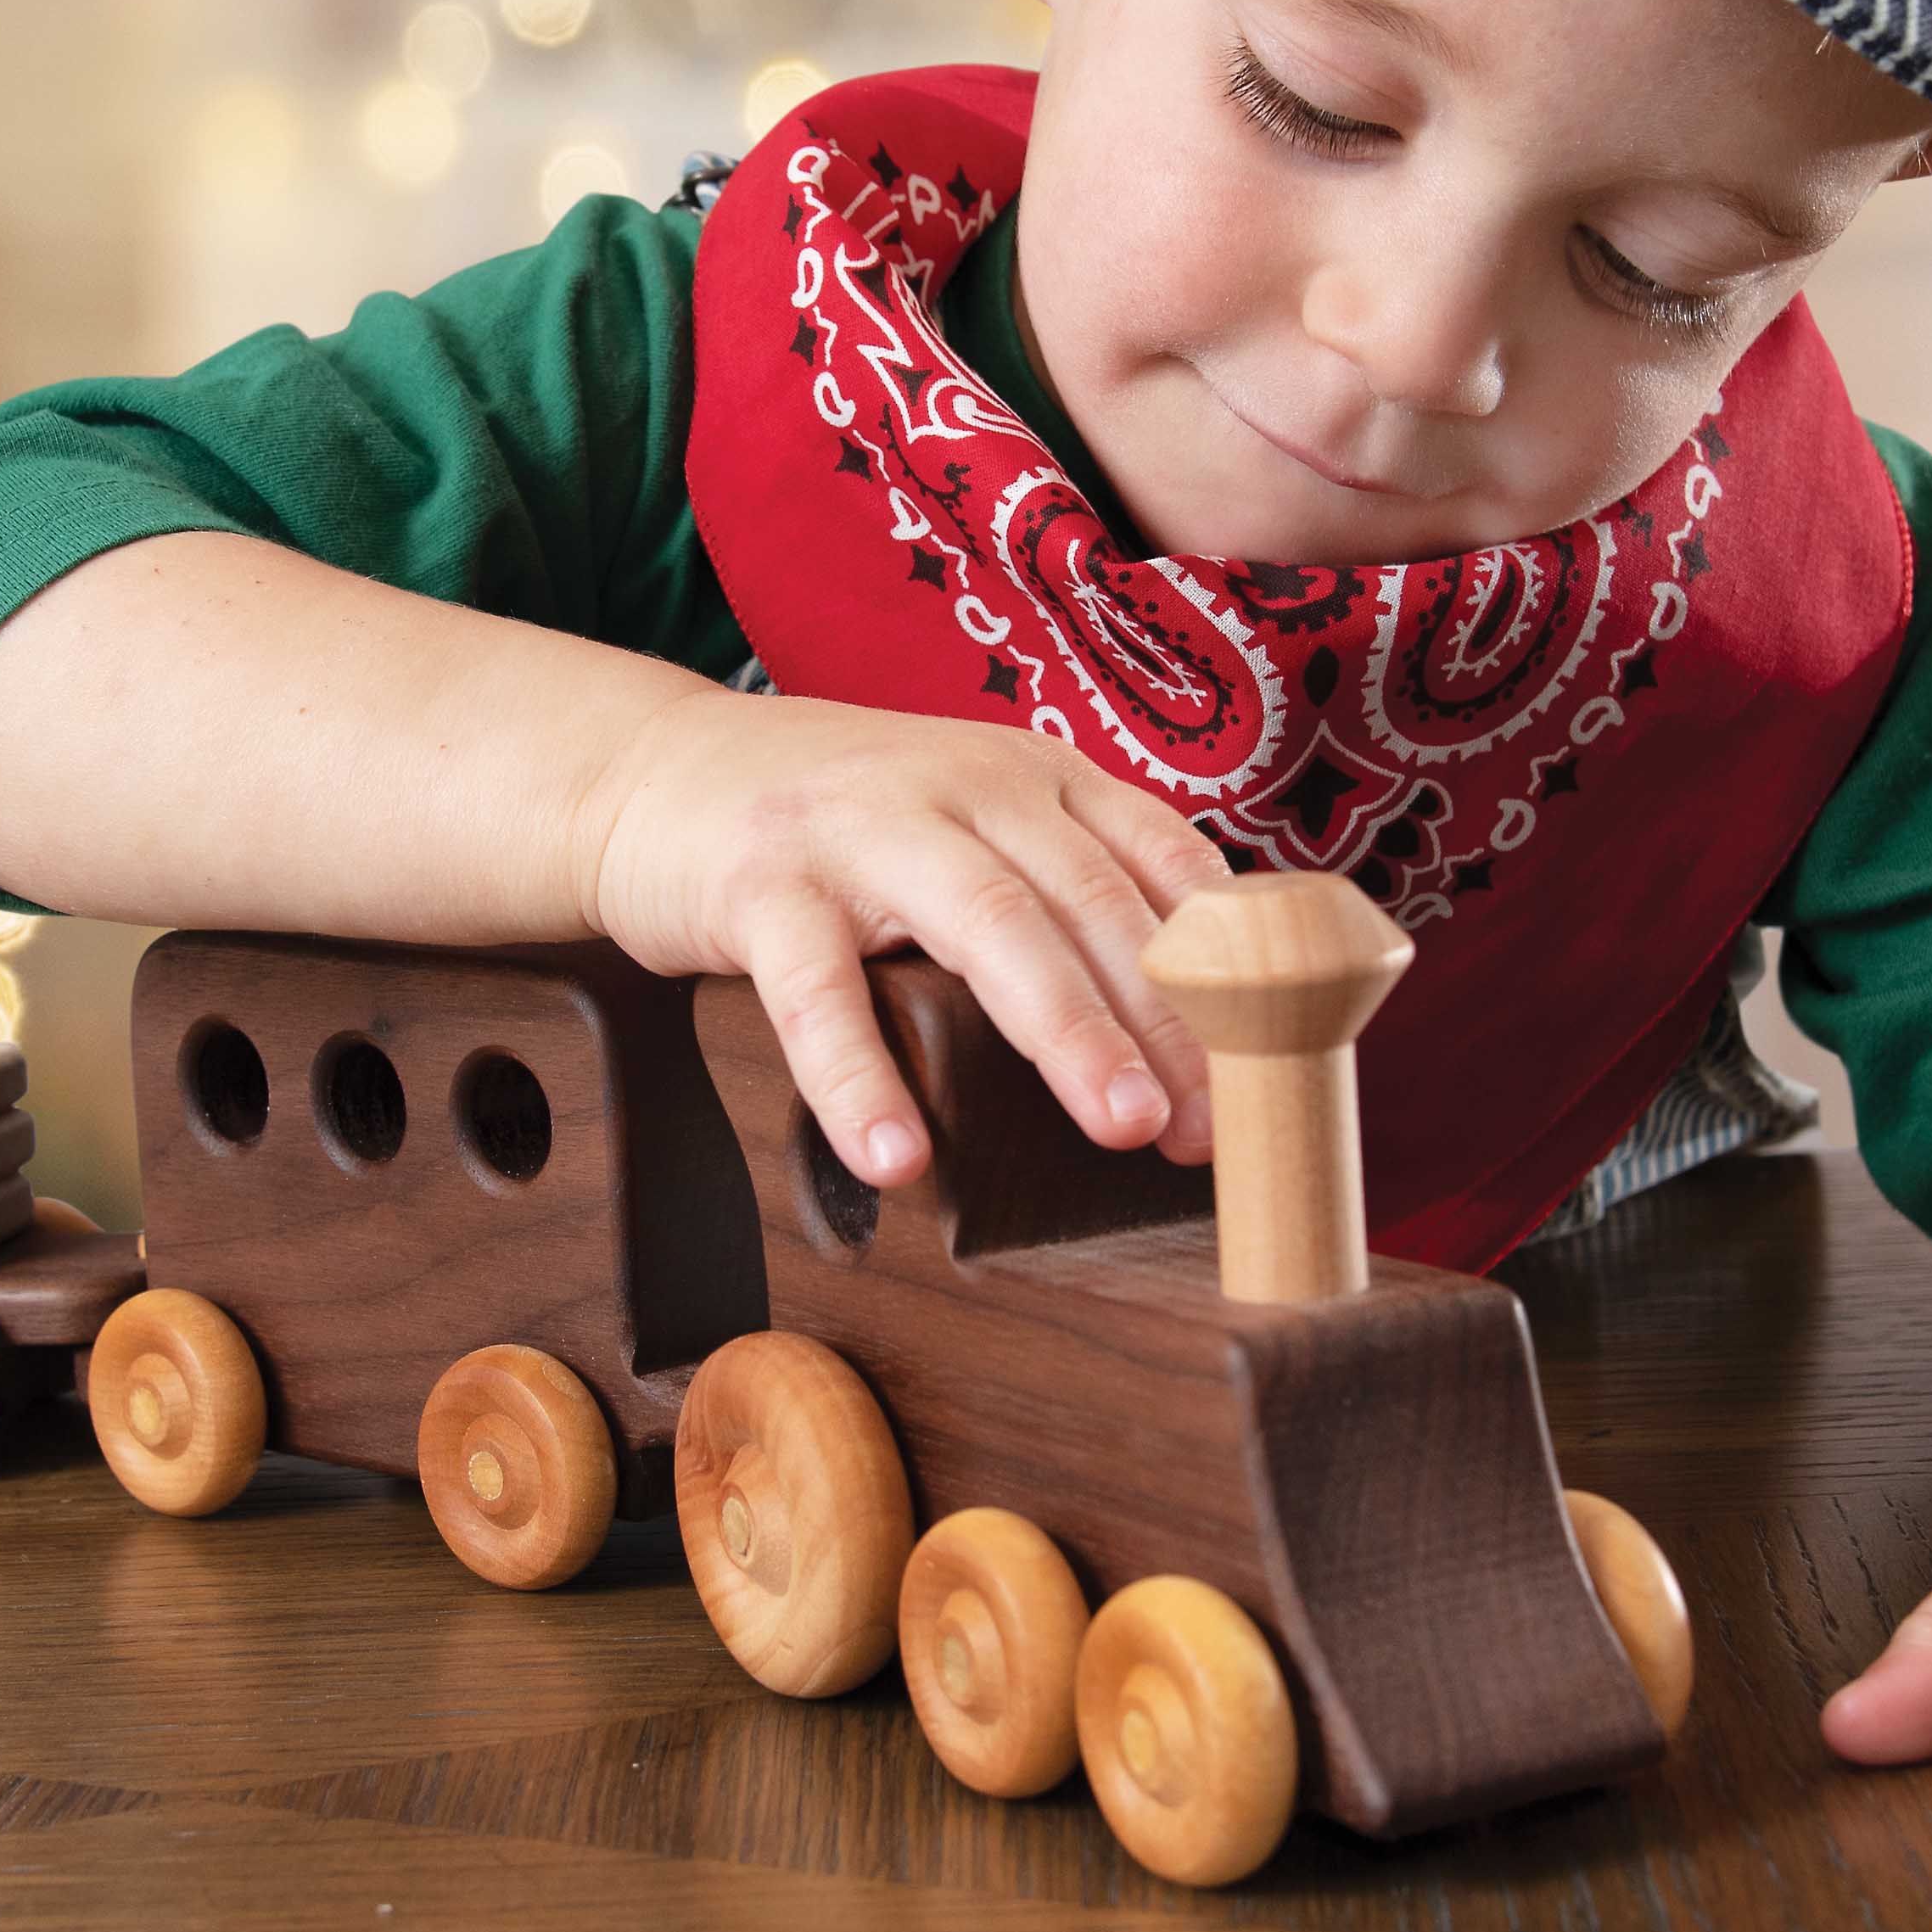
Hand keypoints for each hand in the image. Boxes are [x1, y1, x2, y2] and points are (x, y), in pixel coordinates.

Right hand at [571, 688, 1231, 1185]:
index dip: (1228, 964)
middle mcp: (964, 783)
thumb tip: (1191, 1033)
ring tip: (1122, 1129)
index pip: (1162, 860)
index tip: (1278, 1061)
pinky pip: (818, 990)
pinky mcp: (763, 880)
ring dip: (1067, 1031)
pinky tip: (898, 1157)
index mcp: (1033, 777)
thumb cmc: (838, 830)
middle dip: (1169, 1018)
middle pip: (1092, 901)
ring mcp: (863, 825)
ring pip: (990, 925)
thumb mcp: (969, 826)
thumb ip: (1061, 892)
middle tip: (1216, 1126)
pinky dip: (860, 1078)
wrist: (653, 773)